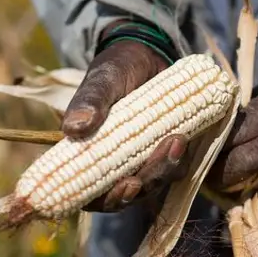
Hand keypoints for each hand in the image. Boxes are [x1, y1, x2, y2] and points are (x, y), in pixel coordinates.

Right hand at [61, 21, 189, 211]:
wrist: (149, 57)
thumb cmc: (117, 69)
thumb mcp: (103, 79)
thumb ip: (89, 102)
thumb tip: (73, 129)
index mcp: (87, 155)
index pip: (92, 194)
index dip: (108, 199)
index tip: (128, 185)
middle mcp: (113, 165)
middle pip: (127, 195)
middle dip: (146, 182)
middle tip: (160, 158)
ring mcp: (140, 162)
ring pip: (153, 184)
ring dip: (165, 169)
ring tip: (177, 139)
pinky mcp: (163, 154)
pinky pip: (173, 169)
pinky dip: (178, 159)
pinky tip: (184, 138)